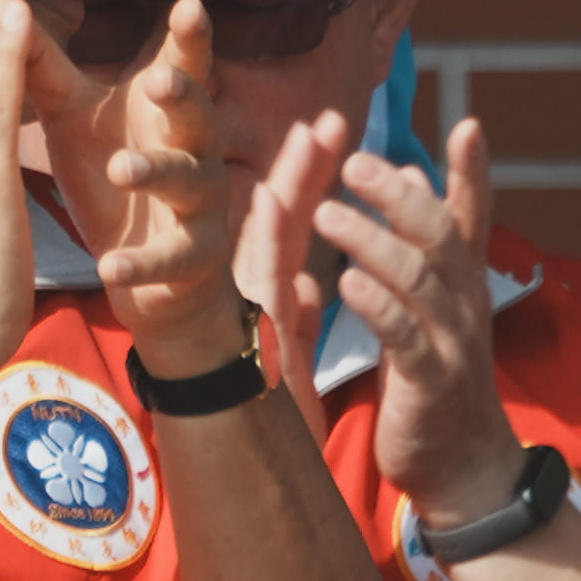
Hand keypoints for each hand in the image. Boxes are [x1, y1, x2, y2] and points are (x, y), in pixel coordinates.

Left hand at [25, 0, 248, 378]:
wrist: (142, 271)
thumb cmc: (108, 172)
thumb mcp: (76, 117)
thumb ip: (46, 68)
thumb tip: (4, 6)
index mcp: (166, 109)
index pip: (183, 62)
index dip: (190, 36)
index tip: (191, 2)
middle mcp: (195, 147)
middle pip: (199, 112)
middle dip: (184, 94)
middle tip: (158, 80)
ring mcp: (200, 203)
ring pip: (189, 180)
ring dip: (156, 172)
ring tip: (120, 168)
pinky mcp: (194, 258)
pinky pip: (173, 258)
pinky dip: (142, 261)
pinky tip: (110, 265)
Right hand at [240, 108, 353, 446]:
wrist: (250, 466)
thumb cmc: (267, 410)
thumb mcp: (291, 355)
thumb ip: (299, 315)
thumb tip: (313, 282)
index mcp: (275, 293)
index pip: (296, 223)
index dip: (311, 175)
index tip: (330, 128)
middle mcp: (260, 291)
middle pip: (285, 217)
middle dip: (306, 164)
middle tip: (328, 114)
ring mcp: (252, 306)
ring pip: (271, 235)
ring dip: (289, 182)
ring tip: (305, 135)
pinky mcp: (251, 331)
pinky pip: (259, 278)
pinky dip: (262, 235)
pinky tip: (266, 196)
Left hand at [313, 120, 528, 528]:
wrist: (463, 469)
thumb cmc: (439, 375)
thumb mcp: (437, 304)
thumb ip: (427, 244)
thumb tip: (416, 174)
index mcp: (460, 284)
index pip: (470, 217)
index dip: (473, 173)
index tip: (469, 122)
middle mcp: (464, 306)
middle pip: (441, 237)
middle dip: (400, 196)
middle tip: (356, 160)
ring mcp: (451, 344)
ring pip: (420, 281)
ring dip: (372, 243)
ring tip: (327, 213)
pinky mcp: (429, 385)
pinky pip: (406, 339)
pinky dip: (379, 307)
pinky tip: (347, 284)